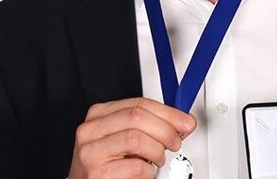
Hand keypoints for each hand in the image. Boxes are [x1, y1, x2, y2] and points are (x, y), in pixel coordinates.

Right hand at [67, 97, 195, 178]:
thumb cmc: (107, 164)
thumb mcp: (125, 138)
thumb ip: (150, 125)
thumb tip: (183, 122)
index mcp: (99, 115)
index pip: (139, 103)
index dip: (168, 112)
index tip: (186, 122)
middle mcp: (91, 130)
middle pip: (137, 117)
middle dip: (165, 129)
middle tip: (175, 142)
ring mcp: (91, 152)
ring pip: (136, 139)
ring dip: (156, 151)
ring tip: (157, 159)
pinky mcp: (97, 173)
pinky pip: (135, 166)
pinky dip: (148, 171)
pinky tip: (144, 173)